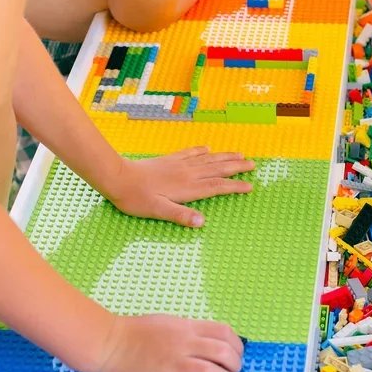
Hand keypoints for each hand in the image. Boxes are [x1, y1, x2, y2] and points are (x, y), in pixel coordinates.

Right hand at [95, 313, 245, 371]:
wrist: (106, 343)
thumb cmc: (135, 331)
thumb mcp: (167, 322)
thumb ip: (190, 331)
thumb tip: (213, 343)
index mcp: (185, 327)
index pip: (223, 332)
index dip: (237, 344)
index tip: (238, 355)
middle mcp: (182, 344)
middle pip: (222, 353)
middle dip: (237, 365)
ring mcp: (170, 365)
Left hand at [105, 149, 254, 227]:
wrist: (118, 177)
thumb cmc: (135, 198)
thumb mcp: (157, 211)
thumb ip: (180, 215)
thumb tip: (201, 222)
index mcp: (187, 187)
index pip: (216, 186)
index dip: (234, 186)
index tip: (250, 186)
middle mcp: (187, 173)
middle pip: (217, 169)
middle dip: (236, 167)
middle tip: (253, 165)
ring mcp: (178, 165)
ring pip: (207, 159)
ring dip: (224, 157)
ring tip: (239, 155)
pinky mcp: (169, 161)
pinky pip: (190, 153)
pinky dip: (201, 151)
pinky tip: (208, 148)